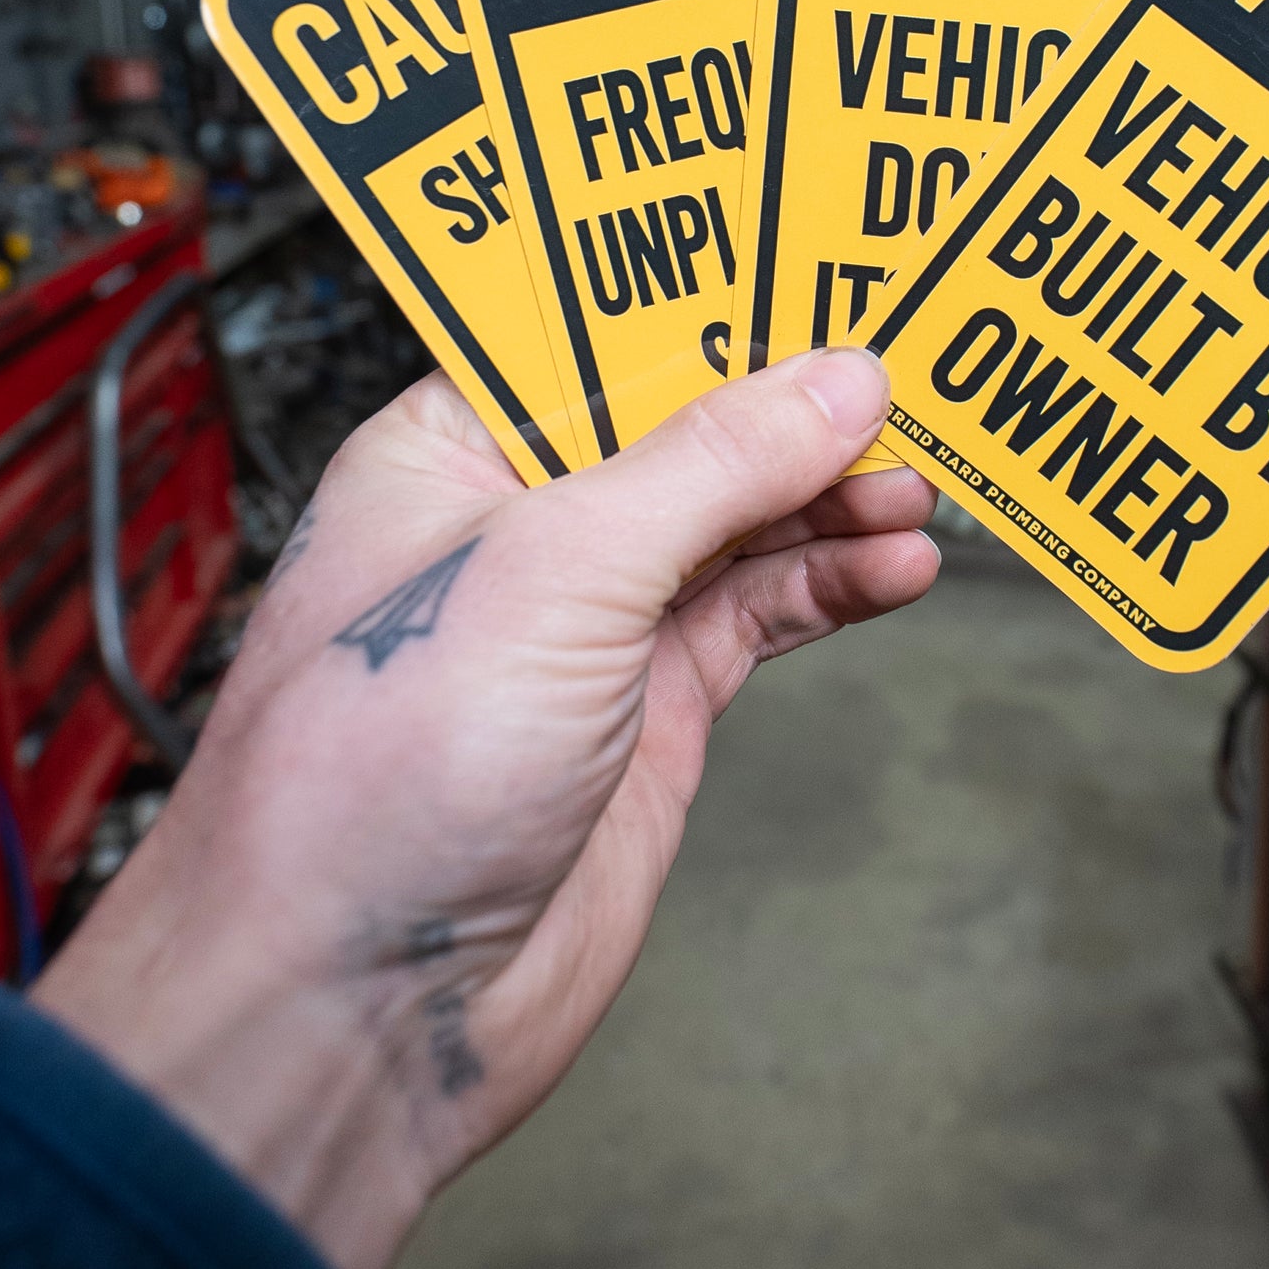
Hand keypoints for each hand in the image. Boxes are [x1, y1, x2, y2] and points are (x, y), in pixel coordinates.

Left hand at [35, 350, 936, 1268]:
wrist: (346, 1011)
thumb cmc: (373, 778)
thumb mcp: (558, 570)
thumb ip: (711, 464)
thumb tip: (838, 379)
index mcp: (449, 448)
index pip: (600, 327)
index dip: (716, 293)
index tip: (831, 257)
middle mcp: (518, 522)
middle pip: (687, 421)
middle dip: (798, 397)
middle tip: (915, 369)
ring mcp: (588, 621)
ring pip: (740, 519)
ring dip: (834, 496)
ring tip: (922, 481)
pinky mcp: (648, 711)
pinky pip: (762, 614)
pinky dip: (835, 586)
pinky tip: (897, 567)